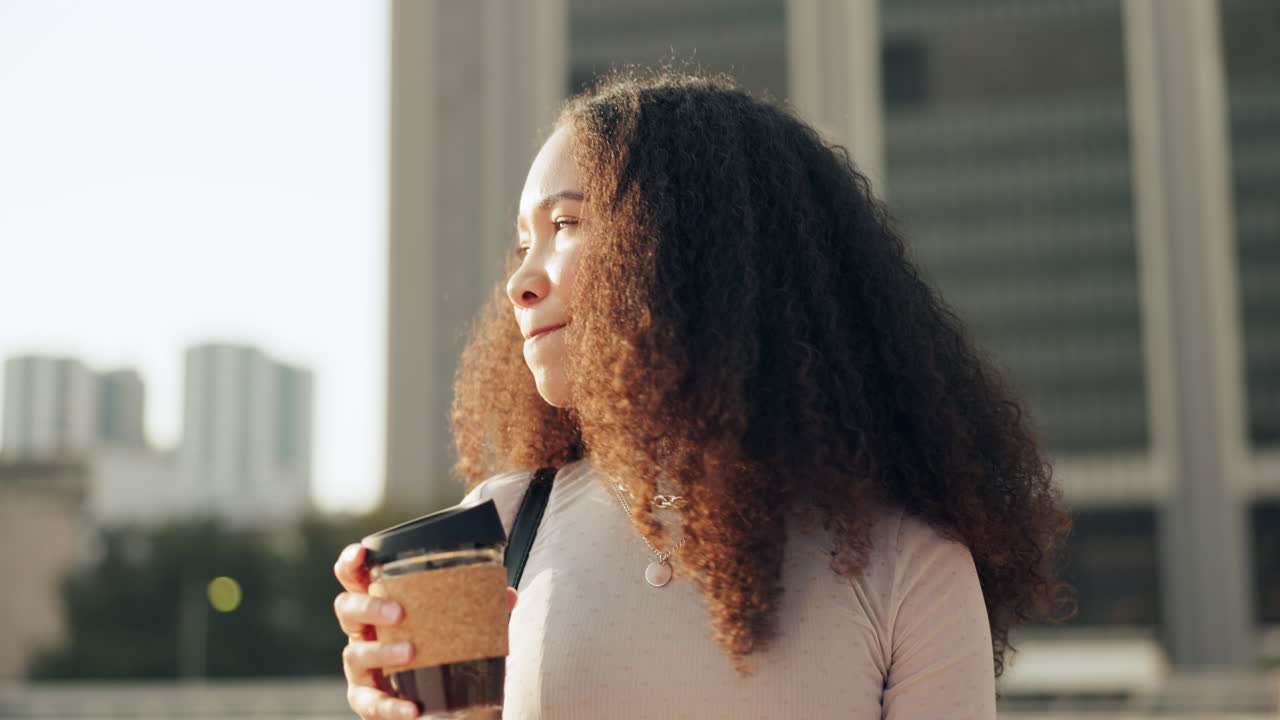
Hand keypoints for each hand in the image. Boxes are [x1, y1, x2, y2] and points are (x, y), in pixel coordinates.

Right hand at [334, 543, 516, 718]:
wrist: (435, 701)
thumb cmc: (435, 648)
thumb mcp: (453, 624)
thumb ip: (476, 608)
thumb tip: (507, 594)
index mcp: (379, 605)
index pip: (355, 578)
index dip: (351, 563)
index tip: (362, 552)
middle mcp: (362, 632)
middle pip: (346, 608)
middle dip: (368, 606)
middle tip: (398, 612)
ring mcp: (360, 667)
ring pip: (355, 654)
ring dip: (381, 651)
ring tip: (410, 651)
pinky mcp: (365, 700)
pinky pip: (371, 704)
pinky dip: (391, 707)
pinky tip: (412, 709)